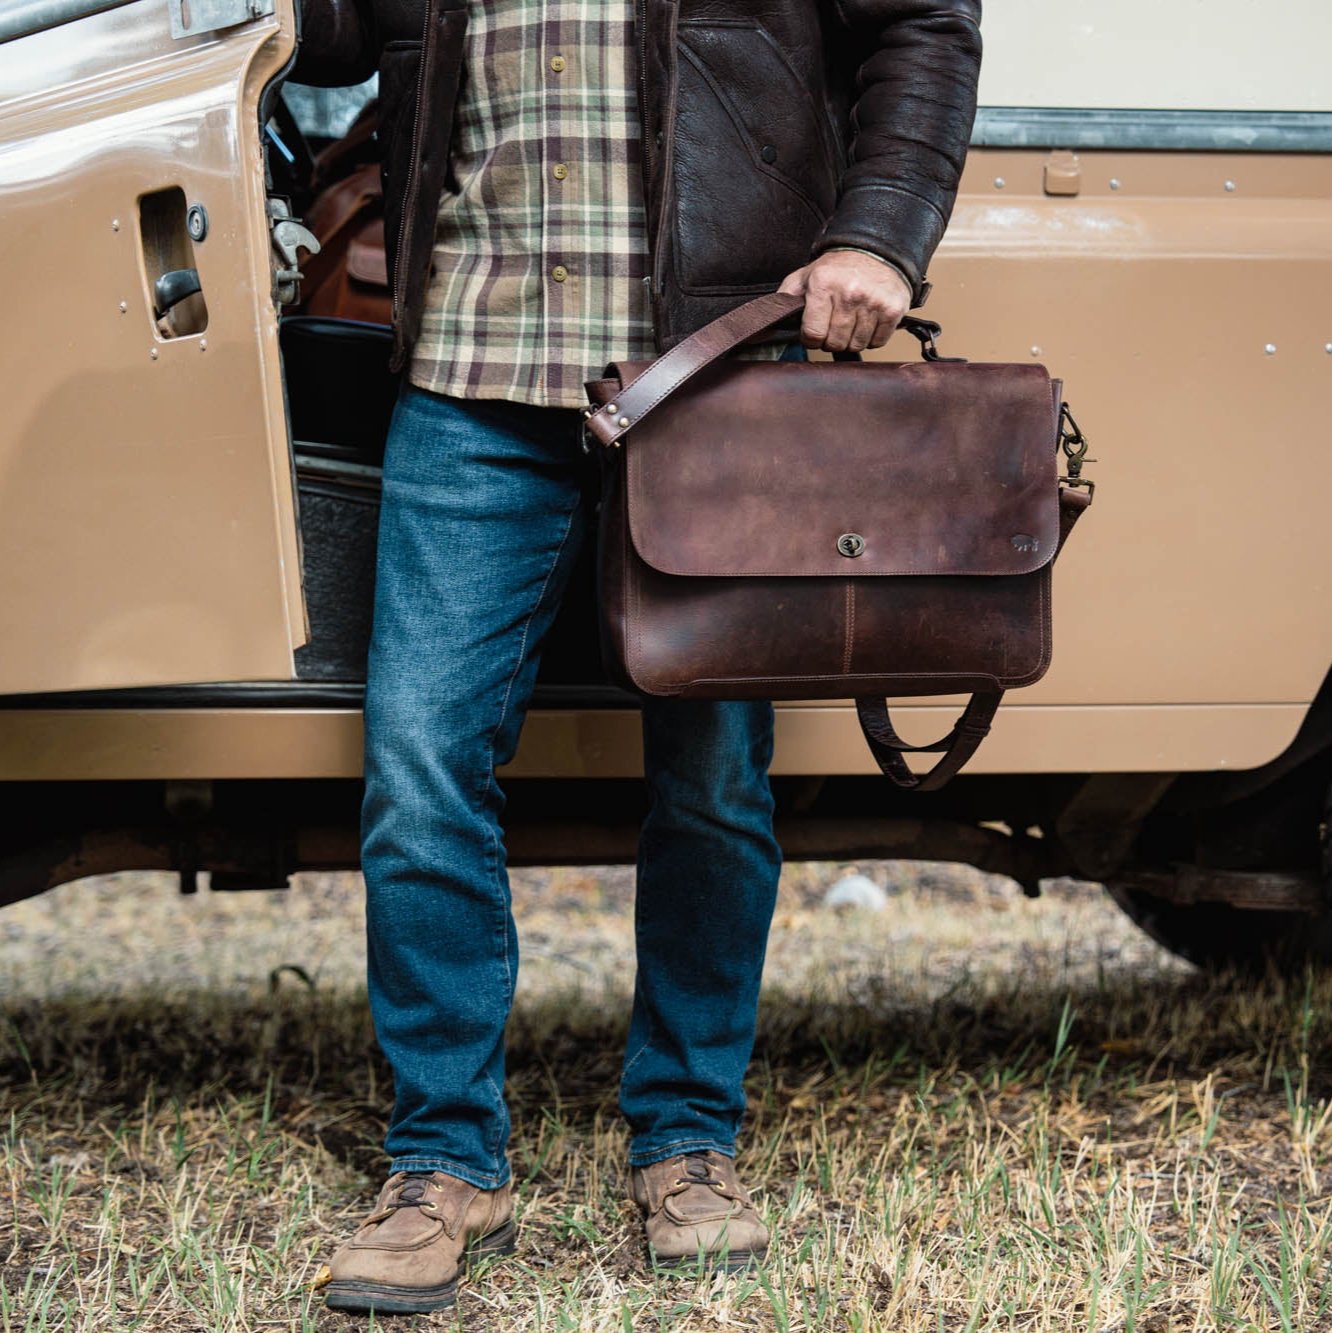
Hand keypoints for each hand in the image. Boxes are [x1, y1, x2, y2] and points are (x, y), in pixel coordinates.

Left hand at [777, 250, 910, 352]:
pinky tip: (867, 320)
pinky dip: (871, 338)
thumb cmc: (838, 268)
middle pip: (834, 343)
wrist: (877, 250)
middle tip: (834, 323)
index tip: (814, 329)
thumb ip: (786, 297)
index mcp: (823, 285)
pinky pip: (877, 342)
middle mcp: (850, 293)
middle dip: (830, 339)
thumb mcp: (806, 275)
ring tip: (851, 320)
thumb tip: (768, 319)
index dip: (810, 337)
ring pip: (856, 345)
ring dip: (851, 339)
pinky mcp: (893, 310)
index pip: (812, 334)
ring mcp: (873, 302)